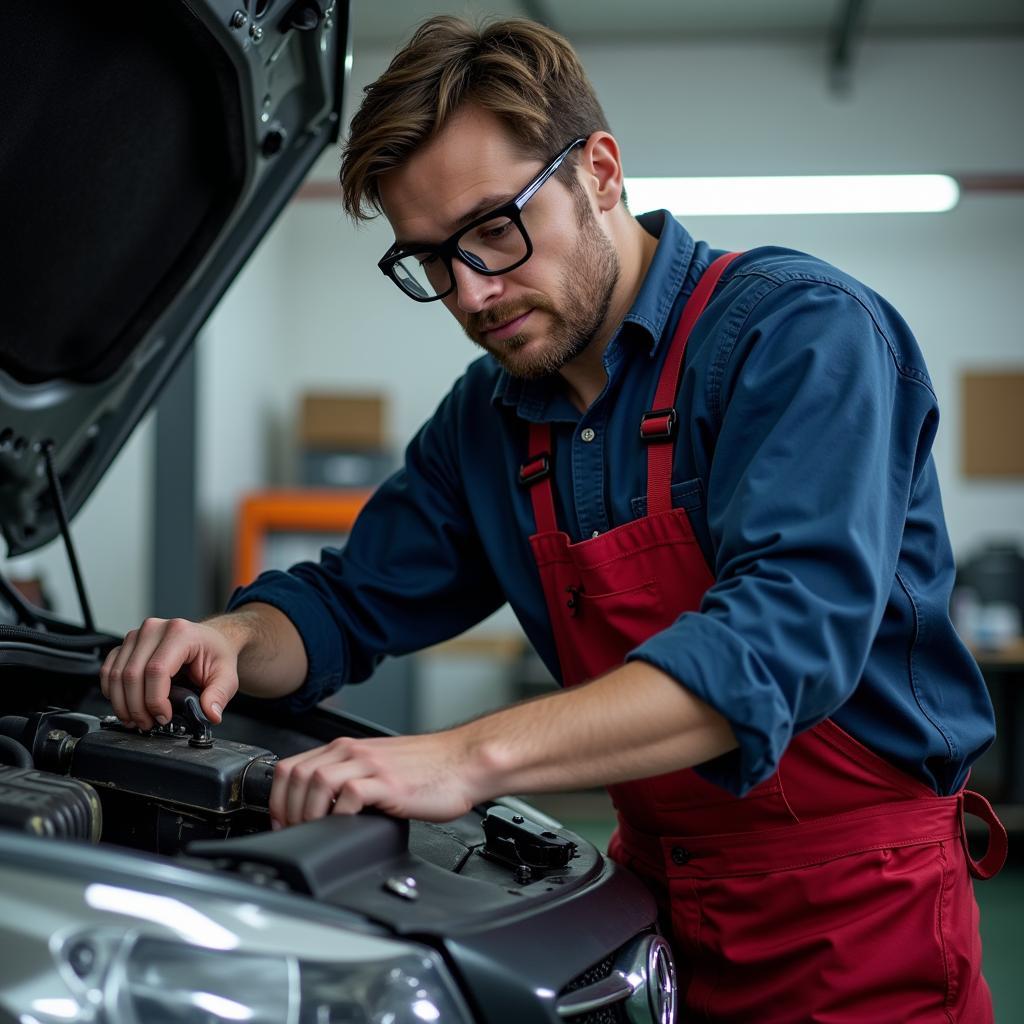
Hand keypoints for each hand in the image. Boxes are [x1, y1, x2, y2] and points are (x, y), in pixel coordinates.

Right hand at [100, 617, 242, 729]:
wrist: (210, 640)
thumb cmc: (215, 654)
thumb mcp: (227, 675)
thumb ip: (219, 695)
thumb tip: (210, 714)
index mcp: (180, 633)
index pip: (156, 670)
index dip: (155, 699)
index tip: (163, 717)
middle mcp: (155, 629)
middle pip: (132, 674)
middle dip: (137, 707)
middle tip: (148, 723)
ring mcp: (138, 635)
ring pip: (117, 674)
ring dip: (122, 703)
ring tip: (136, 719)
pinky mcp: (127, 644)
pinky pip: (109, 669)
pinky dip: (113, 691)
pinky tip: (125, 704)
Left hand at [269, 731, 483, 826]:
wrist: (464, 762)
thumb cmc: (430, 769)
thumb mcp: (380, 769)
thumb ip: (352, 780)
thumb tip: (324, 810)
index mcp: (349, 749)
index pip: (293, 766)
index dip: (277, 798)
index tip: (281, 822)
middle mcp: (354, 752)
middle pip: (297, 774)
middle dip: (285, 809)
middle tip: (293, 832)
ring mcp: (370, 765)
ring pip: (316, 781)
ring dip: (307, 812)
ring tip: (314, 831)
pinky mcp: (387, 782)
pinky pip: (349, 794)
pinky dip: (338, 814)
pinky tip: (345, 825)